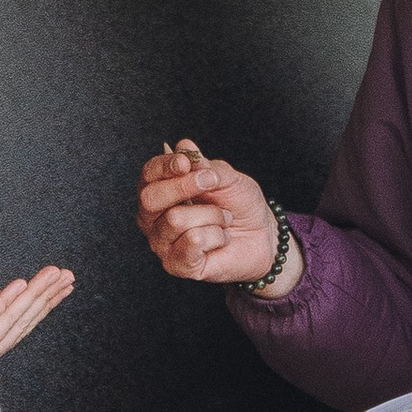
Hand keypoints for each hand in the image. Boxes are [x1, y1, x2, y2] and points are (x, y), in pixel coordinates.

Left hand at [0, 268, 74, 406]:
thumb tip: (7, 294)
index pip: (15, 322)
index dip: (40, 302)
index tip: (60, 282)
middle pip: (19, 322)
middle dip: (45, 298)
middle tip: (68, 276)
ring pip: (8, 321)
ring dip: (33, 297)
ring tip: (52, 276)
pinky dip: (2, 304)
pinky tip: (20, 286)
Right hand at [138, 141, 292, 290]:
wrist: (263, 236)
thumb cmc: (240, 205)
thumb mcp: (226, 177)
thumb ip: (203, 165)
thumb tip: (183, 146)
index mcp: (161, 192)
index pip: (148, 175)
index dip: (165, 166)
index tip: (186, 163)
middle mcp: (154, 218)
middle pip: (150, 198)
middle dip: (185, 187)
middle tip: (213, 185)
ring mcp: (163, 244)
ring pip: (176, 220)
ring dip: (212, 215)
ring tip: (223, 220)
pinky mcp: (177, 265)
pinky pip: (192, 241)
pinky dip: (216, 235)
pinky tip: (220, 239)